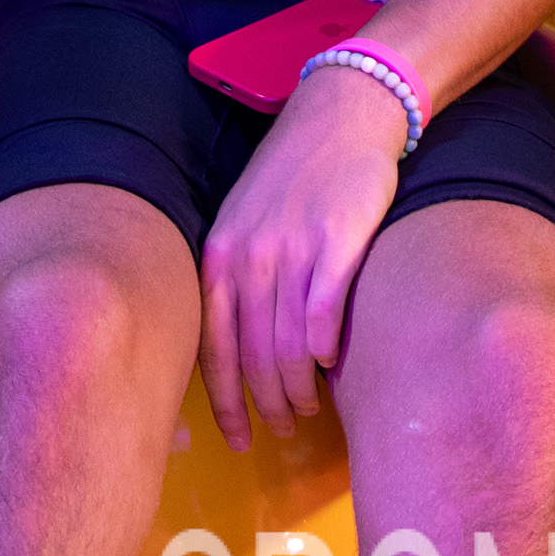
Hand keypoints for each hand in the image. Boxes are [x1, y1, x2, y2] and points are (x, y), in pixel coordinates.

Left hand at [194, 65, 407, 449]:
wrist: (340, 114)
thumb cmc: (293, 175)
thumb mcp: (244, 221)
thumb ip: (236, 278)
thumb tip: (238, 349)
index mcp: (219, 256)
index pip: (213, 349)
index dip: (225, 403)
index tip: (238, 440)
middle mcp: (249, 256)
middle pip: (254, 357)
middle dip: (268, 404)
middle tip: (285, 428)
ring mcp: (293, 249)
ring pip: (290, 346)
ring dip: (301, 389)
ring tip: (312, 409)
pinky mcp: (337, 241)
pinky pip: (325, 314)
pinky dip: (326, 349)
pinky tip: (332, 364)